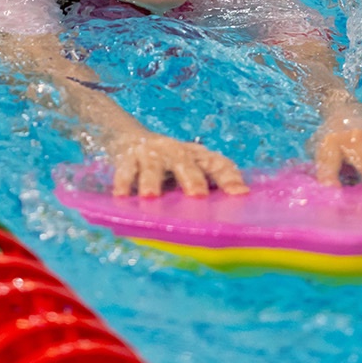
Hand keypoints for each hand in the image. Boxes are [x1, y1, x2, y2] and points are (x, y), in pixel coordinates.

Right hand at [106, 131, 249, 197]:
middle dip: (192, 179)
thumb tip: (221, 224)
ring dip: (152, 181)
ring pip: (153, 165)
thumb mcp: (186, 172)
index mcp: (197, 156)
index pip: (218, 163)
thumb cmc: (167, 166)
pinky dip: (123, 182)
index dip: (229, 177)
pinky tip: (121, 196)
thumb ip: (201, 189)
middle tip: (198, 196)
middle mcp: (176, 152)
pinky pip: (125, 169)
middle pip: (186, 162)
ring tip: (151, 197)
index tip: (240, 194)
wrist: (129, 138)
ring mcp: (151, 153)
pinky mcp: (128, 157)